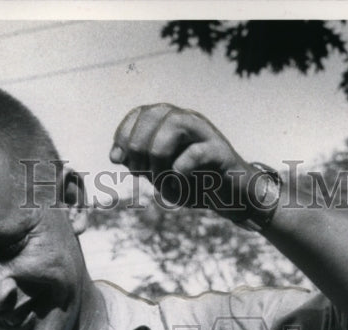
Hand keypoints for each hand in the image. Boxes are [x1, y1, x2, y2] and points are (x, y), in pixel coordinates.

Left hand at [109, 103, 252, 217]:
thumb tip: (118, 155)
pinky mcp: (221, 152)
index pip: (141, 113)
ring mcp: (205, 133)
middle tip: (141, 173)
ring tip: (161, 180)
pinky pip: (195, 153)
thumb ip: (139, 162)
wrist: (230, 197)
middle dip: (139, 145)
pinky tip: (178, 181)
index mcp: (172, 123)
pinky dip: (181, 169)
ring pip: (174, 124)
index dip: (123, 134)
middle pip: (155, 114)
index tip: (117, 160)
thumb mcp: (160, 174)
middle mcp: (188, 121)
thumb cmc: (193, 183)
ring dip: (158, 156)